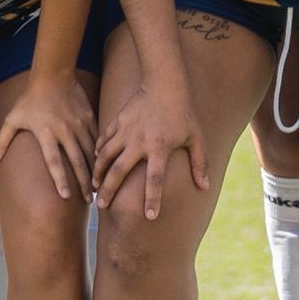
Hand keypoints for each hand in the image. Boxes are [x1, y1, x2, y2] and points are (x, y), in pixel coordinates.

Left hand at [0, 69, 97, 207]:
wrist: (54, 75)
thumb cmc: (30, 99)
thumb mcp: (12, 119)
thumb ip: (3, 141)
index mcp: (46, 133)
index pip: (54, 162)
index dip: (60, 180)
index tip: (66, 197)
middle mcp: (65, 131)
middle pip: (77, 162)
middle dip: (83, 183)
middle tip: (88, 200)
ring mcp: (79, 125)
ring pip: (90, 153)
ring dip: (94, 171)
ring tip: (96, 188)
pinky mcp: (89, 119)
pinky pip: (96, 140)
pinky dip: (100, 154)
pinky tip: (102, 166)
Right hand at [93, 70, 207, 217]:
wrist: (165, 83)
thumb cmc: (183, 112)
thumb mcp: (196, 138)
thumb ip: (199, 163)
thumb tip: (204, 187)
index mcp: (160, 147)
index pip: (155, 179)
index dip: (153, 199)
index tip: (149, 217)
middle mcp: (139, 141)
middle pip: (119, 171)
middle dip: (109, 191)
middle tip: (101, 206)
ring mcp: (126, 131)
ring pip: (105, 156)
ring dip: (98, 173)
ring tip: (94, 187)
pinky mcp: (117, 121)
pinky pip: (103, 140)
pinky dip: (98, 152)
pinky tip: (95, 162)